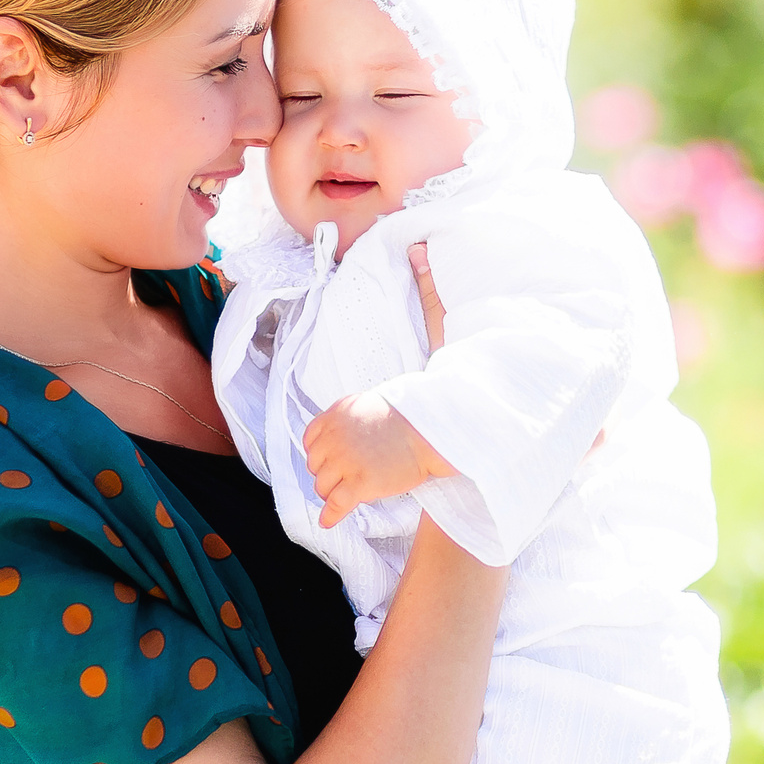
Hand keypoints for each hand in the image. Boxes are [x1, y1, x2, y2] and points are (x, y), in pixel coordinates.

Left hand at [300, 243, 454, 527]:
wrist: (448, 434)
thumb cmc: (440, 390)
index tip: (351, 442)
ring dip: (335, 487)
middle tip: (353, 467)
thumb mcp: (431, 337)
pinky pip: (335, 506)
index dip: (330, 438)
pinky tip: (332, 517)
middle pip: (315, 458)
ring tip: (355, 486)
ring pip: (322, 481)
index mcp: (345, 404)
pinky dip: (334, 513)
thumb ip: (425, 294)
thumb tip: (421, 245)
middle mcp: (338, 432)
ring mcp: (346, 462)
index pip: (315, 429)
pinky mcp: (359, 488)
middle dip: (330, 464)